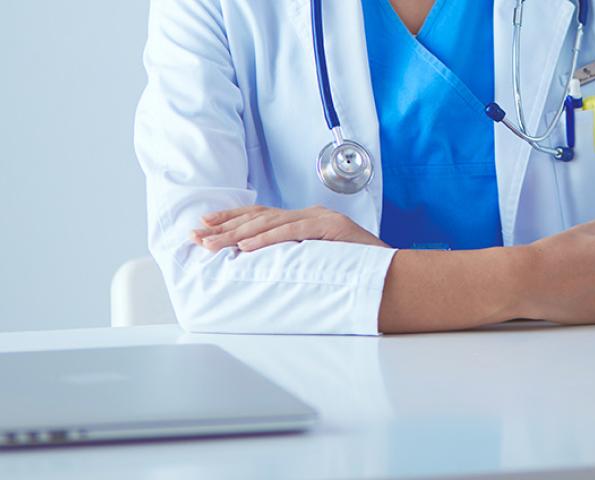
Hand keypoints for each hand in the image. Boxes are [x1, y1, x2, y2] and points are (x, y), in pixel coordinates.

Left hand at [191, 205, 387, 251]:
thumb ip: (297, 256)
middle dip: (225, 226)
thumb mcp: (321, 260)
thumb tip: (264, 266)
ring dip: (238, 234)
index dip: (232, 220)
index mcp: (308, 220)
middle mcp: (312, 214)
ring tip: (213, 243)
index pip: (262, 216)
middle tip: (197, 235)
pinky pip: (293, 232)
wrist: (397, 271)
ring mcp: (322, 219)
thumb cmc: (360, 270)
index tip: (206, 226)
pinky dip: (268, 238)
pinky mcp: (331, 228)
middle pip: (260, 217)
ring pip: (271, 222)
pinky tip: (247, 246)